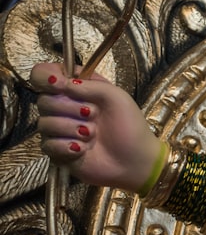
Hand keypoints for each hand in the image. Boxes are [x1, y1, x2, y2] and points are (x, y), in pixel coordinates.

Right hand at [30, 63, 163, 193]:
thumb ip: (90, 85)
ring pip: (44, 123)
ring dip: (71, 128)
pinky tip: (83, 149)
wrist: (133, 161)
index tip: (59, 85)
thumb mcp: (116, 97)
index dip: (46, 77)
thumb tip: (61, 82)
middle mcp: (65, 106)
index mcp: (78, 88)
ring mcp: (60, 129)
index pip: (45, 74)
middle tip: (93, 114)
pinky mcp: (57, 150)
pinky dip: (67, 146)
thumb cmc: (129, 125)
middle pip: (43, 100)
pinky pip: (47, 144)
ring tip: (92, 134)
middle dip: (69, 108)